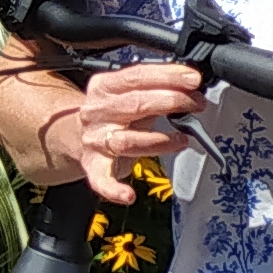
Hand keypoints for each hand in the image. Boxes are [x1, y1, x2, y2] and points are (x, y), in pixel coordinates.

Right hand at [65, 60, 204, 199]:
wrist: (76, 135)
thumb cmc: (115, 113)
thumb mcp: (129, 93)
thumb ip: (157, 88)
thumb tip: (193, 86)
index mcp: (104, 87)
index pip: (137, 76)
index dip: (167, 76)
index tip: (193, 79)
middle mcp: (97, 112)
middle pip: (135, 105)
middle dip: (172, 101)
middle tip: (197, 104)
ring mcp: (94, 139)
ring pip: (127, 140)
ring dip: (160, 141)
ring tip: (183, 139)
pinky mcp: (93, 165)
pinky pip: (101, 180)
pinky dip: (114, 189)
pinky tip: (128, 196)